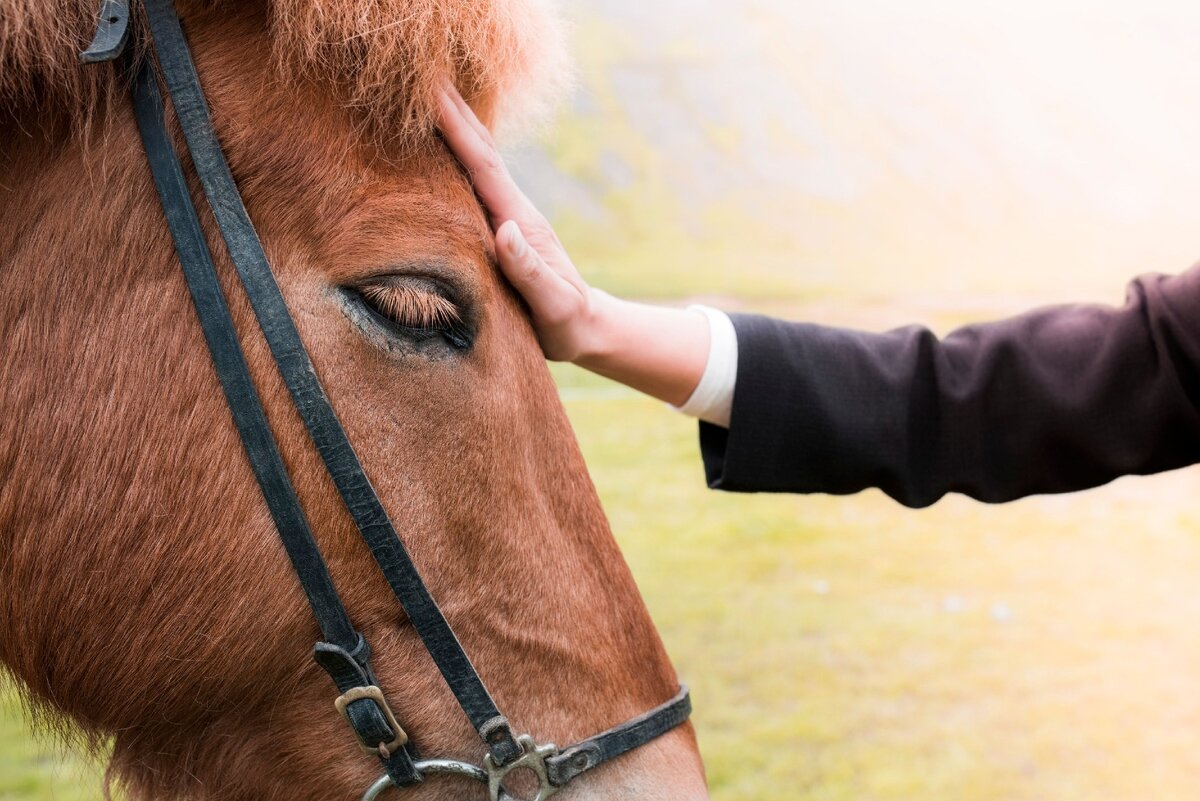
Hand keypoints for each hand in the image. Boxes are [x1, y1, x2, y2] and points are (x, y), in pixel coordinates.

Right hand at [436, 87, 597, 361]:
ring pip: (477, 163)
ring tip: (428, 96)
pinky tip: (442, 149)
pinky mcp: (502, 228)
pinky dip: (457, 157)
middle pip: (481, 150)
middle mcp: (514, 210)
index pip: (483, 166)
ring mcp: (508, 217)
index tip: (432, 95)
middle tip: (423, 73)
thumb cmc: (565, 322)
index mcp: (520, 221)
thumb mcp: (552, 304)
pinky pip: (474, 183)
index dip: (458, 130)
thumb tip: (507, 231)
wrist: (585, 328)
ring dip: (455, 127)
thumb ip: (530, 272)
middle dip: (454, 112)